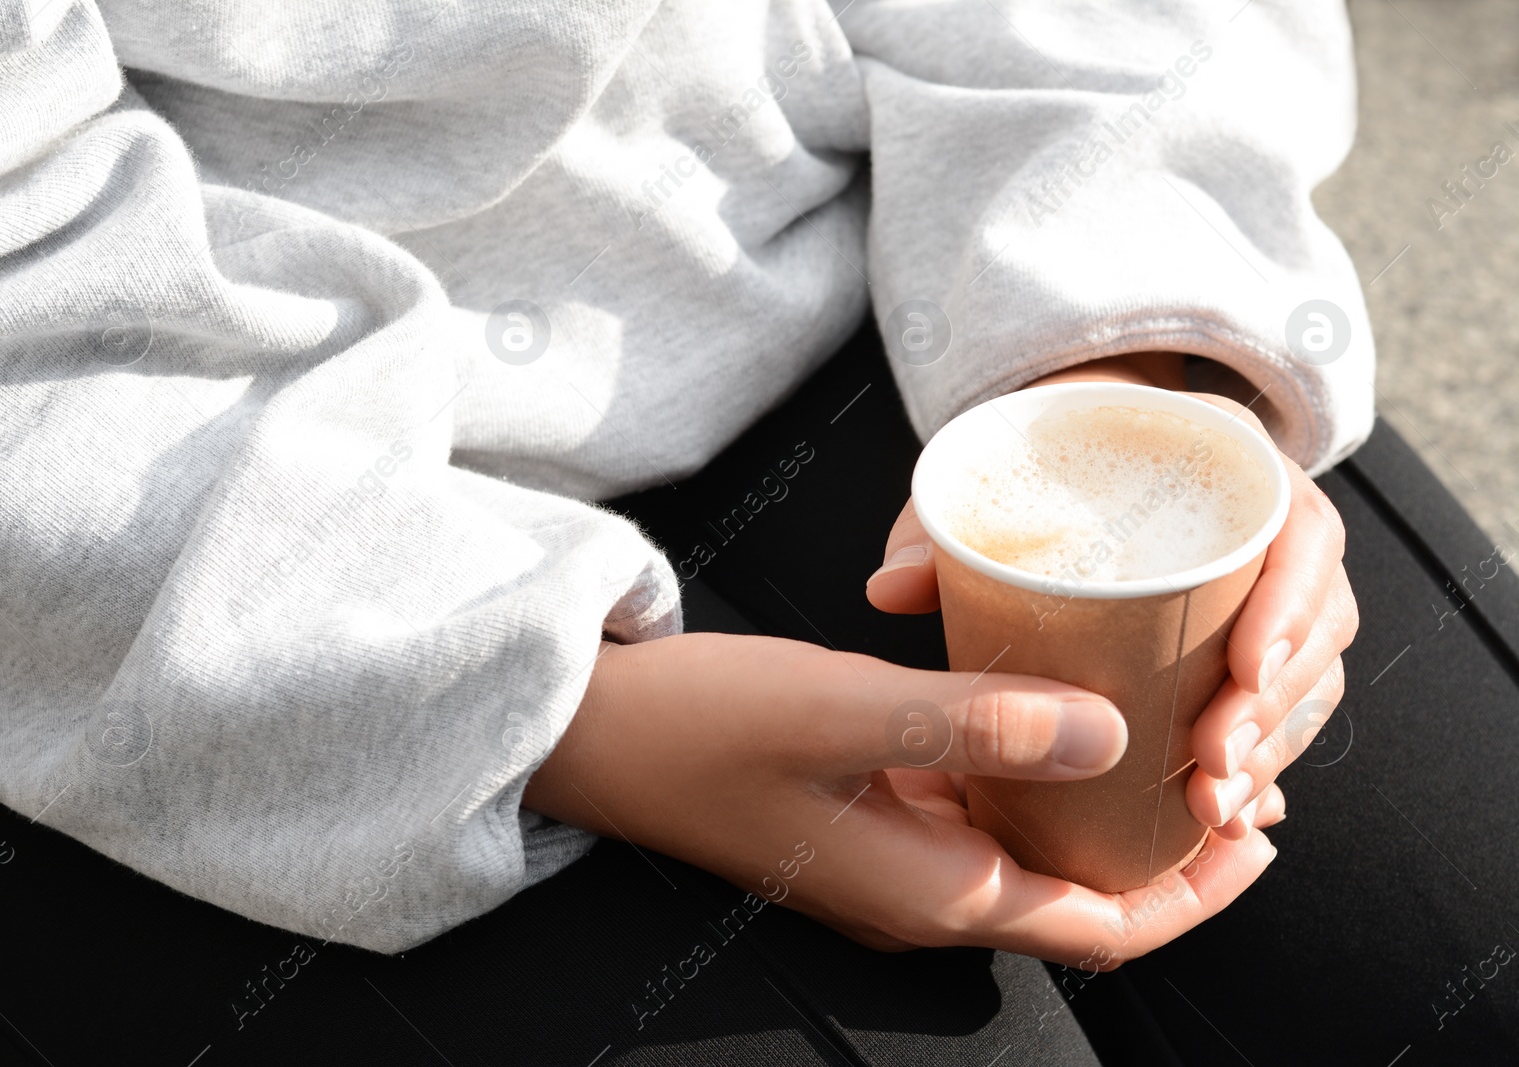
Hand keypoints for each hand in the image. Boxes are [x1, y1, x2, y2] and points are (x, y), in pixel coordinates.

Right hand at [524, 631, 1278, 965]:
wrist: (599, 733)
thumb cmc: (703, 727)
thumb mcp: (840, 713)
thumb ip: (975, 722)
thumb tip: (1110, 732)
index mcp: (930, 893)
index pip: (1102, 926)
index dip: (1193, 891)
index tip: (1256, 827)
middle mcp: (923, 891)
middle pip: (1080, 892)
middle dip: (1165, 845)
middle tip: (1230, 764)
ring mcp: (894, 854)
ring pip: (1033, 845)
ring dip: (1103, 804)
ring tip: (1167, 727)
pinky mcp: (871, 811)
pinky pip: (980, 804)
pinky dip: (1036, 769)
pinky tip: (1056, 704)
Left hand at [866, 352, 1357, 845]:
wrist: (1082, 443)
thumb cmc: (1048, 455)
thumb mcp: (998, 473)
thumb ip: (944, 525)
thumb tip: (889, 590)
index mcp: (1235, 469)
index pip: (1304, 533)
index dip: (1291, 602)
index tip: (1248, 665)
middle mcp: (1270, 531)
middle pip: (1318, 623)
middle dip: (1274, 707)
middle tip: (1213, 763)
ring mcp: (1271, 592)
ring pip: (1306, 678)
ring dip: (1270, 748)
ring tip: (1214, 806)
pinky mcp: (1250, 646)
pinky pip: (1283, 708)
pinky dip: (1260, 763)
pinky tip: (1222, 814)